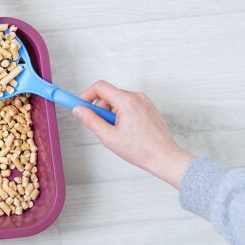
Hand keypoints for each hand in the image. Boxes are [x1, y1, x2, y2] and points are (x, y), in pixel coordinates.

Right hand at [73, 80, 195, 188]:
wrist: (165, 157)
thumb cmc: (142, 150)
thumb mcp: (109, 137)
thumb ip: (91, 121)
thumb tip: (78, 110)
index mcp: (127, 102)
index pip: (100, 87)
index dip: (87, 95)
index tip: (81, 105)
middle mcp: (137, 97)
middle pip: (108, 94)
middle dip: (100, 108)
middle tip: (102, 126)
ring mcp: (144, 101)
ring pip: (117, 100)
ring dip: (111, 113)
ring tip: (118, 131)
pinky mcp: (148, 106)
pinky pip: (127, 104)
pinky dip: (121, 114)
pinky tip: (127, 130)